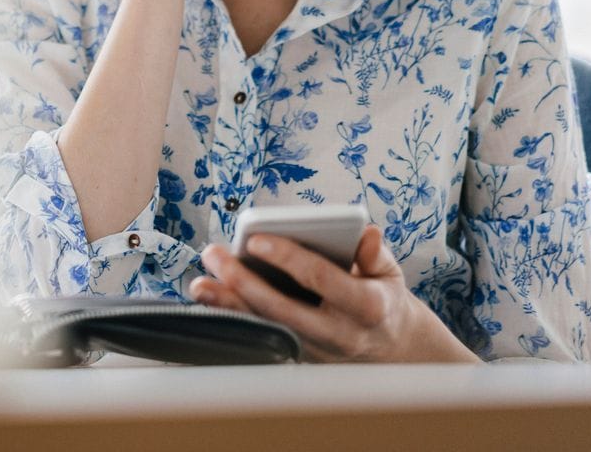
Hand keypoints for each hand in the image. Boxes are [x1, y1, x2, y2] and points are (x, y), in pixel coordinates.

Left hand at [187, 223, 481, 363]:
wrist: (391, 348)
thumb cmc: (383, 297)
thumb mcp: (389, 272)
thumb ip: (375, 253)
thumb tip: (366, 233)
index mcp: (365, 307)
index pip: (320, 278)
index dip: (287, 257)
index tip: (256, 239)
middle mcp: (337, 334)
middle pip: (281, 310)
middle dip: (243, 283)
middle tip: (215, 256)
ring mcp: (316, 351)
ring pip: (266, 328)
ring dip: (229, 307)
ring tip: (199, 284)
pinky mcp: (299, 357)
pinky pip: (263, 336)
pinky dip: (235, 320)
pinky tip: (211, 302)